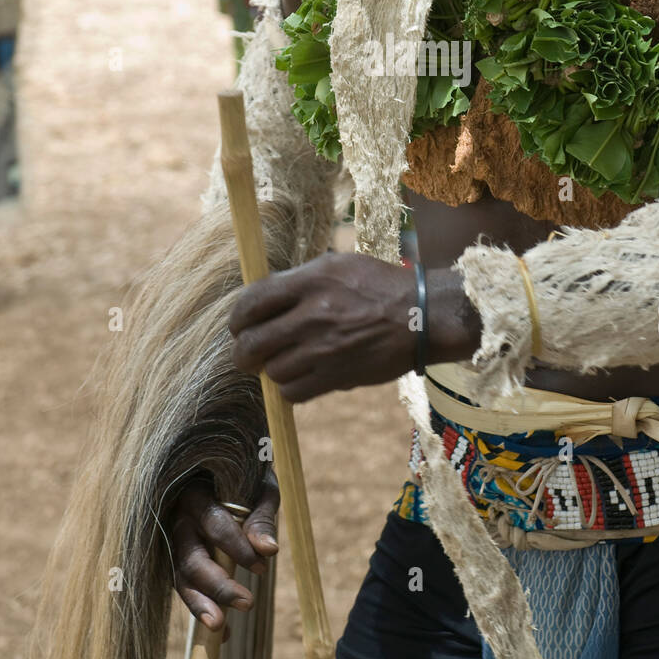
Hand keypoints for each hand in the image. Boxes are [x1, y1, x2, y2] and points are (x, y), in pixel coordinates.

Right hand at [171, 475, 278, 630]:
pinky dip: (204, 611)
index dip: (237, 546)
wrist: (218, 472)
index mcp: (196, 494)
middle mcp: (179, 521)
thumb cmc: (243, 478)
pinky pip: (187, 589)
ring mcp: (175, 544)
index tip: (263, 565)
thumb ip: (262, 516)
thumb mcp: (258, 487)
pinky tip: (223, 634)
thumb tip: (269, 550)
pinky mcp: (178, 561)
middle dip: (219, 585)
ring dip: (201, 605)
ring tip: (221, 629)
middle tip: (248, 603)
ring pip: (181, 579)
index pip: (214, 524)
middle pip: (191, 559)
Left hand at [229, 251, 479, 402]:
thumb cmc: (379, 286)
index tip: (238, 325)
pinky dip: (290, 388)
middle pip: (252, 343)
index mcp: (311, 281)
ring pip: (271, 371)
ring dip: (271, 369)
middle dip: (242, 352)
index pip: (252, 302)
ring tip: (281, 362)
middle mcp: (312, 315)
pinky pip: (293, 392)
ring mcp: (323, 349)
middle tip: (246, 353)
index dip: (237, 318)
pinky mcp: (335, 377)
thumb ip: (299, 280)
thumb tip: (264, 298)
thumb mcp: (338, 266)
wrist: (422, 317)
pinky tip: (299, 376)